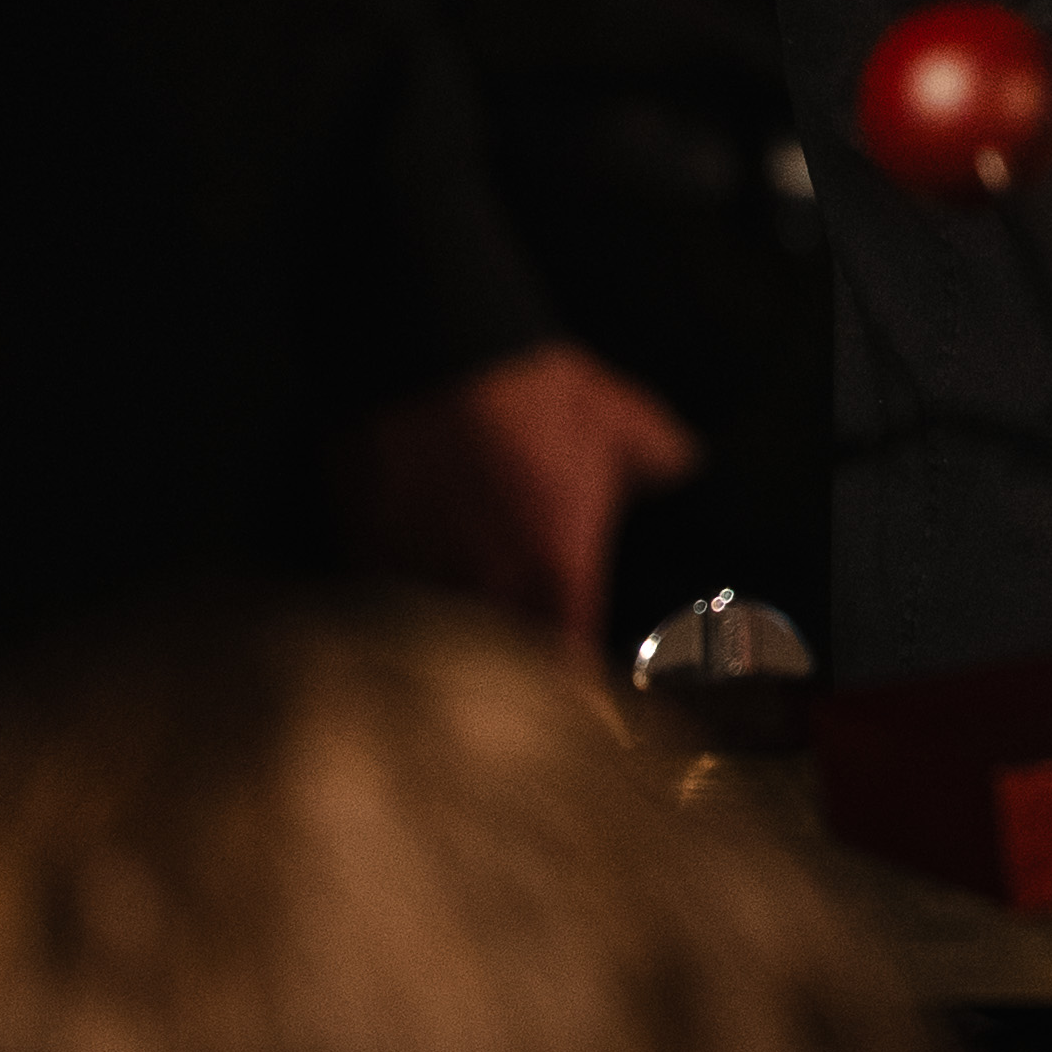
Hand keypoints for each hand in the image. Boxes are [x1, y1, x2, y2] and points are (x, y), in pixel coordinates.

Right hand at [339, 342, 700, 658]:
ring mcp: (421, 579)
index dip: (581, 694)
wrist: (432, 349)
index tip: (586, 701)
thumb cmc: (534, 387)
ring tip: (473, 629)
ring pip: (445, 644)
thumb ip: (665, 463)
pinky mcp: (365, 557)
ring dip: (462, 644)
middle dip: (519, 676)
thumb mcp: (627, 422)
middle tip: (529, 668)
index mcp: (558, 571)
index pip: (573, 672)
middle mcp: (488, 591)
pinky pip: (391, 608)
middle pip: (505, 670)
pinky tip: (421, 590)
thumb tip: (686, 472)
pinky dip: (409, 609)